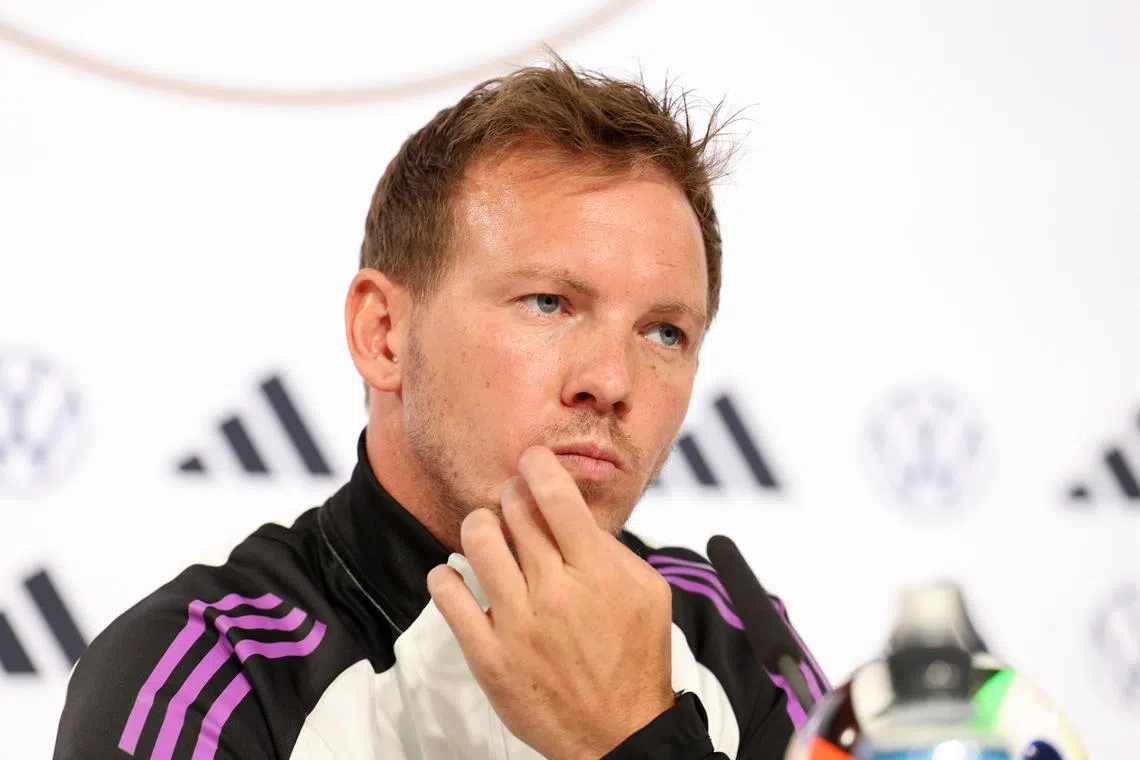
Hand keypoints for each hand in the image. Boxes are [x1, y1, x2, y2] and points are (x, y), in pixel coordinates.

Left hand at [426, 446, 675, 759]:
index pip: (555, 497)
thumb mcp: (648, 593)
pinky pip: (448, 596)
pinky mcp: (489, 656)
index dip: (537, 466)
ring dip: (479, 525)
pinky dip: (446, 575)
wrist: (619, 735)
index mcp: (598, 573)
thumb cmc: (635, 660)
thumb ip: (612, 548)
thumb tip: (572, 511)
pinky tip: (456, 575)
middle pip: (514, 512)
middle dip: (511, 495)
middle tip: (512, 502)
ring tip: (487, 534)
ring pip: (477, 540)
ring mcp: (518, 625)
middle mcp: (555, 593)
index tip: (530, 460)